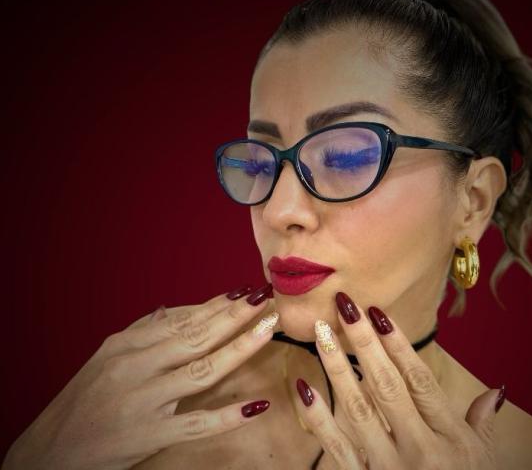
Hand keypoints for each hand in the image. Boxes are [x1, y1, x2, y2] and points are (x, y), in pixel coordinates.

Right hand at [2, 283, 277, 469]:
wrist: (49, 452)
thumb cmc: (83, 401)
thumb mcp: (106, 359)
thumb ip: (141, 334)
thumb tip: (172, 310)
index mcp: (124, 346)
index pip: (180, 320)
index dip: (216, 306)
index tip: (245, 292)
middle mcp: (134, 369)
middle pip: (195, 338)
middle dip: (234, 317)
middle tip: (266, 300)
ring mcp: (143, 403)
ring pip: (202, 371)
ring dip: (239, 349)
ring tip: (268, 330)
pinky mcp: (149, 436)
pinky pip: (197, 424)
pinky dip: (228, 416)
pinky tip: (256, 405)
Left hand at [294, 291, 504, 468]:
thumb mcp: (482, 461)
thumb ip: (483, 424)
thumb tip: (496, 391)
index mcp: (450, 440)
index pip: (420, 381)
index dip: (398, 344)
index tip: (378, 312)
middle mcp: (419, 451)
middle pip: (387, 386)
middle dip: (364, 342)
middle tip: (345, 306)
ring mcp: (387, 468)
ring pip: (357, 408)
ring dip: (336, 367)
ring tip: (321, 332)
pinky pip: (334, 447)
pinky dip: (316, 417)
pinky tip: (302, 386)